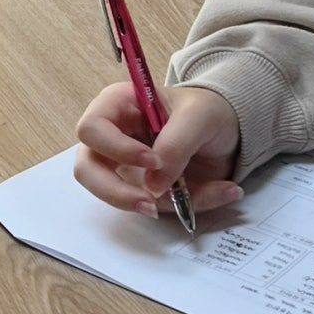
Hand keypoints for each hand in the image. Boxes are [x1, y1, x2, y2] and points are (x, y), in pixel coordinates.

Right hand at [74, 82, 242, 217]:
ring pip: (110, 195)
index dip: (116, 148)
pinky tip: (218, 191)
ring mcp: (122, 167)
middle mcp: (111, 137)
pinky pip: (150, 206)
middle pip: (86, 169)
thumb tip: (153, 185)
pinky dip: (183, 208)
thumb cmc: (205, 111)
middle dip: (115, 191)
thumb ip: (177, 143)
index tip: (153, 160)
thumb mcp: (199, 116)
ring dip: (144, 205)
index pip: (92, 129)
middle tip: (150, 201)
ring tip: (185, 203)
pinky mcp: (140, 189)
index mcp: (117, 105)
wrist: (226, 132)